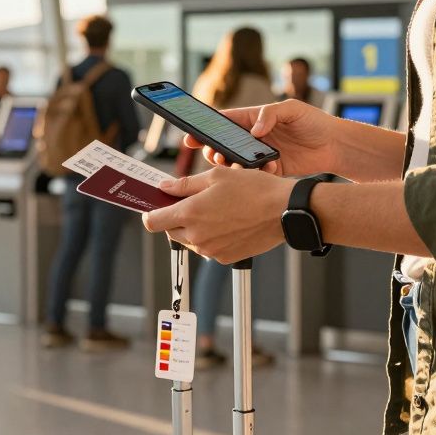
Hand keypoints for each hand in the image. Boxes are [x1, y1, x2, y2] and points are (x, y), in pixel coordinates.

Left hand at [142, 167, 291, 263]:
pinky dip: (211, 238)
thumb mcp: (216, 176)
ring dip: (194, 228)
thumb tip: (164, 187)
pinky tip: (227, 223)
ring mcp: (210, 250)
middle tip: (194, 203)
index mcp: (191, 213)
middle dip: (176, 218)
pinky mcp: (224, 258)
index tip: (156, 207)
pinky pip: (207, 249)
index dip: (151, 213)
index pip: (153, 222)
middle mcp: (197, 236)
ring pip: (189, 241)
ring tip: (217, 211)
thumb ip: (185, 184)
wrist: (284, 211)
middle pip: (170, 231)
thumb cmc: (255, 190)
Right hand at [184, 99, 340, 176]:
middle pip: (223, 145)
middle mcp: (253, 138)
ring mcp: (260, 156)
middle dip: (213, 151)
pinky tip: (269, 167)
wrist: (335, 145)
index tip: (190, 136)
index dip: (204, 128)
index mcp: (253, 119)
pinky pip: (255, 176)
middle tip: (214, 155)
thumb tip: (254, 130)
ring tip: (236, 165)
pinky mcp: (271, 170)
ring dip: (231, 166)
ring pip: (235, 164)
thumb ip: (270, 114)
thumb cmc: (314, 121)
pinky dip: (257, 174)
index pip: (223, 122)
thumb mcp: (292, 109)